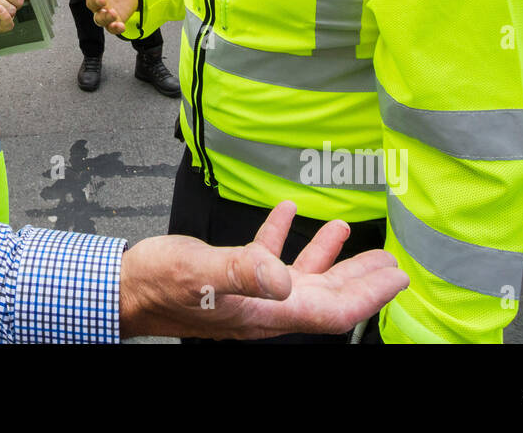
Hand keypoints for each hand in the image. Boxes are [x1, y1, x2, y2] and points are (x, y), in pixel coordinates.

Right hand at [80, 0, 138, 35]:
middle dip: (96, 3)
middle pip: (91, 3)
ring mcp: (104, 12)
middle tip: (102, 0)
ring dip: (104, 17)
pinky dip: (115, 28)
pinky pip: (111, 28)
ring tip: (111, 14)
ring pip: (99, 19)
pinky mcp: (115, 20)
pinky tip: (121, 26)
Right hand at [120, 200, 408, 338]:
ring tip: (347, 231)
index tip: (398, 278)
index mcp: (267, 311)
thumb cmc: (158, 286)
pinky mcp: (232, 276)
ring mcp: (250, 294)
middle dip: (362, 280)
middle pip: (327, 297)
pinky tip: (286, 211)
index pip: (333, 311)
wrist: (125, 289)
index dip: (369, 296)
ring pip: (303, 279)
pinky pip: (268, 259)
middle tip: (392, 261)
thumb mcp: (201, 274)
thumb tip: (283, 274)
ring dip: (330, 257)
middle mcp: (265, 306)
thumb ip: (243, 271)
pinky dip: (283, 236)